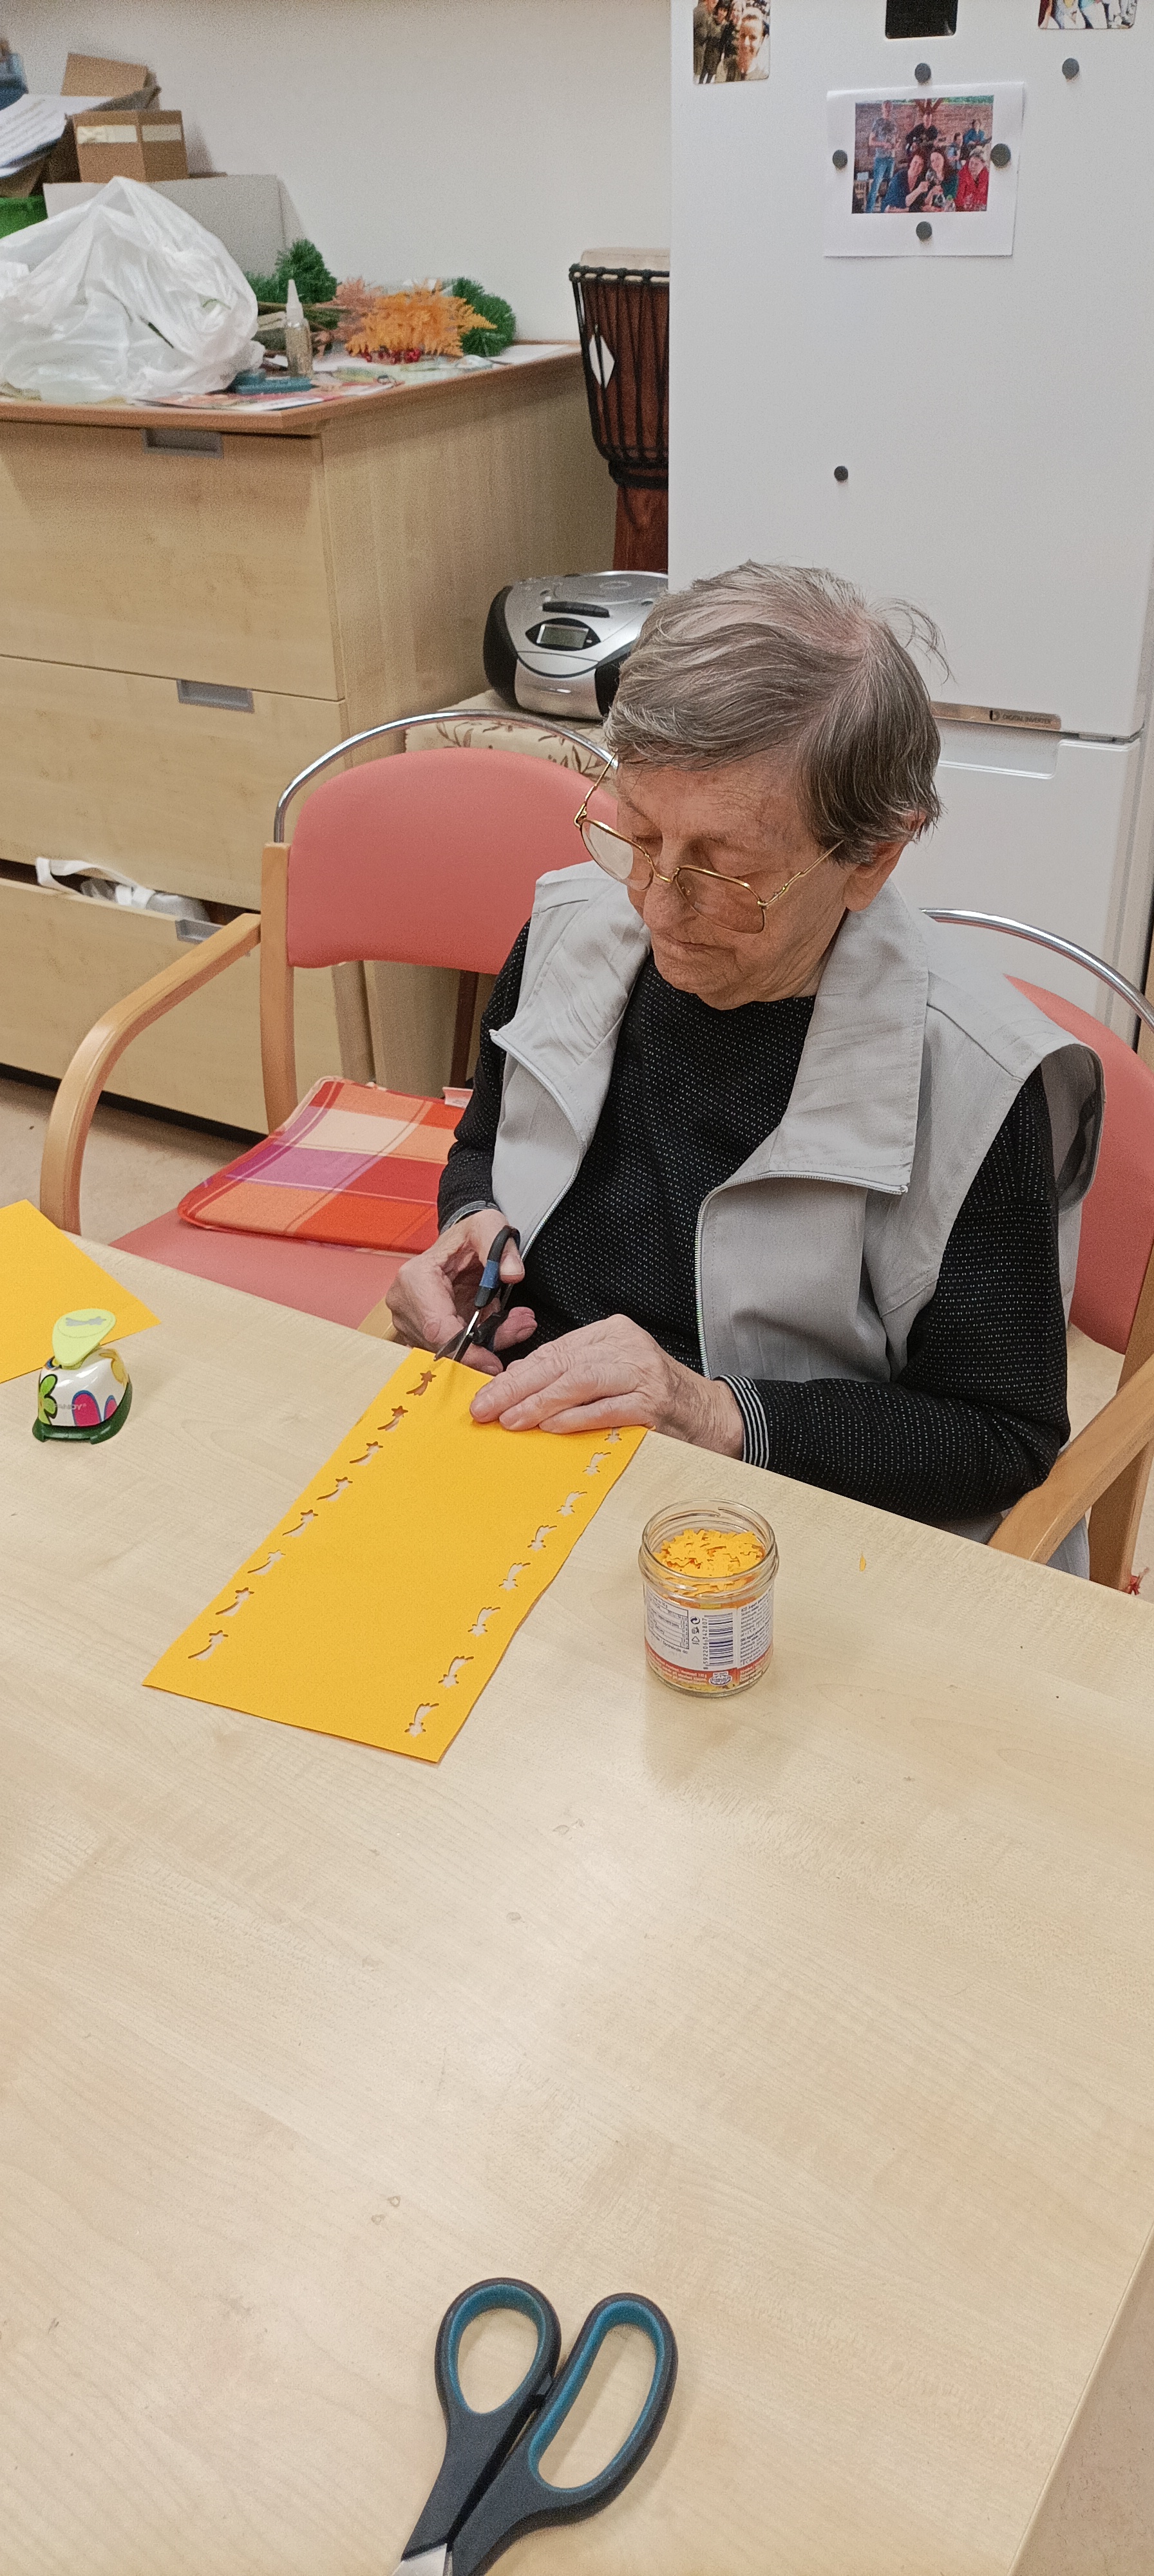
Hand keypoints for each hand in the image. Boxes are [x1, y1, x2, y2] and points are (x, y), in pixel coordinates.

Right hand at [386, 1209, 535, 1375]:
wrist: (459, 1242)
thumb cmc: (469, 1235)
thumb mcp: (490, 1229)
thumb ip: (504, 1250)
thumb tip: (512, 1275)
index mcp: (415, 1278)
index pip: (437, 1328)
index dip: (466, 1351)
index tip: (494, 1362)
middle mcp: (405, 1302)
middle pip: (441, 1345)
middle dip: (481, 1349)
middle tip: (518, 1331)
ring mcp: (408, 1319)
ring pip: (446, 1352)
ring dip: (482, 1346)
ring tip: (512, 1324)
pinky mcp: (418, 1331)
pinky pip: (447, 1350)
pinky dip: (475, 1347)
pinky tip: (495, 1329)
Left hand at [468, 1314, 743, 1452]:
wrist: (710, 1418)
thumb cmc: (654, 1399)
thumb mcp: (611, 1374)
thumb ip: (571, 1377)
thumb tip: (515, 1390)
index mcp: (612, 1333)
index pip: (554, 1351)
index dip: (516, 1374)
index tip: (486, 1395)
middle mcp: (626, 1346)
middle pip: (559, 1363)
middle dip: (516, 1387)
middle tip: (486, 1409)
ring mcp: (642, 1373)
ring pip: (578, 1382)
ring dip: (539, 1403)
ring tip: (511, 1421)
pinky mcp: (653, 1402)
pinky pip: (604, 1409)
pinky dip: (574, 1419)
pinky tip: (550, 1428)